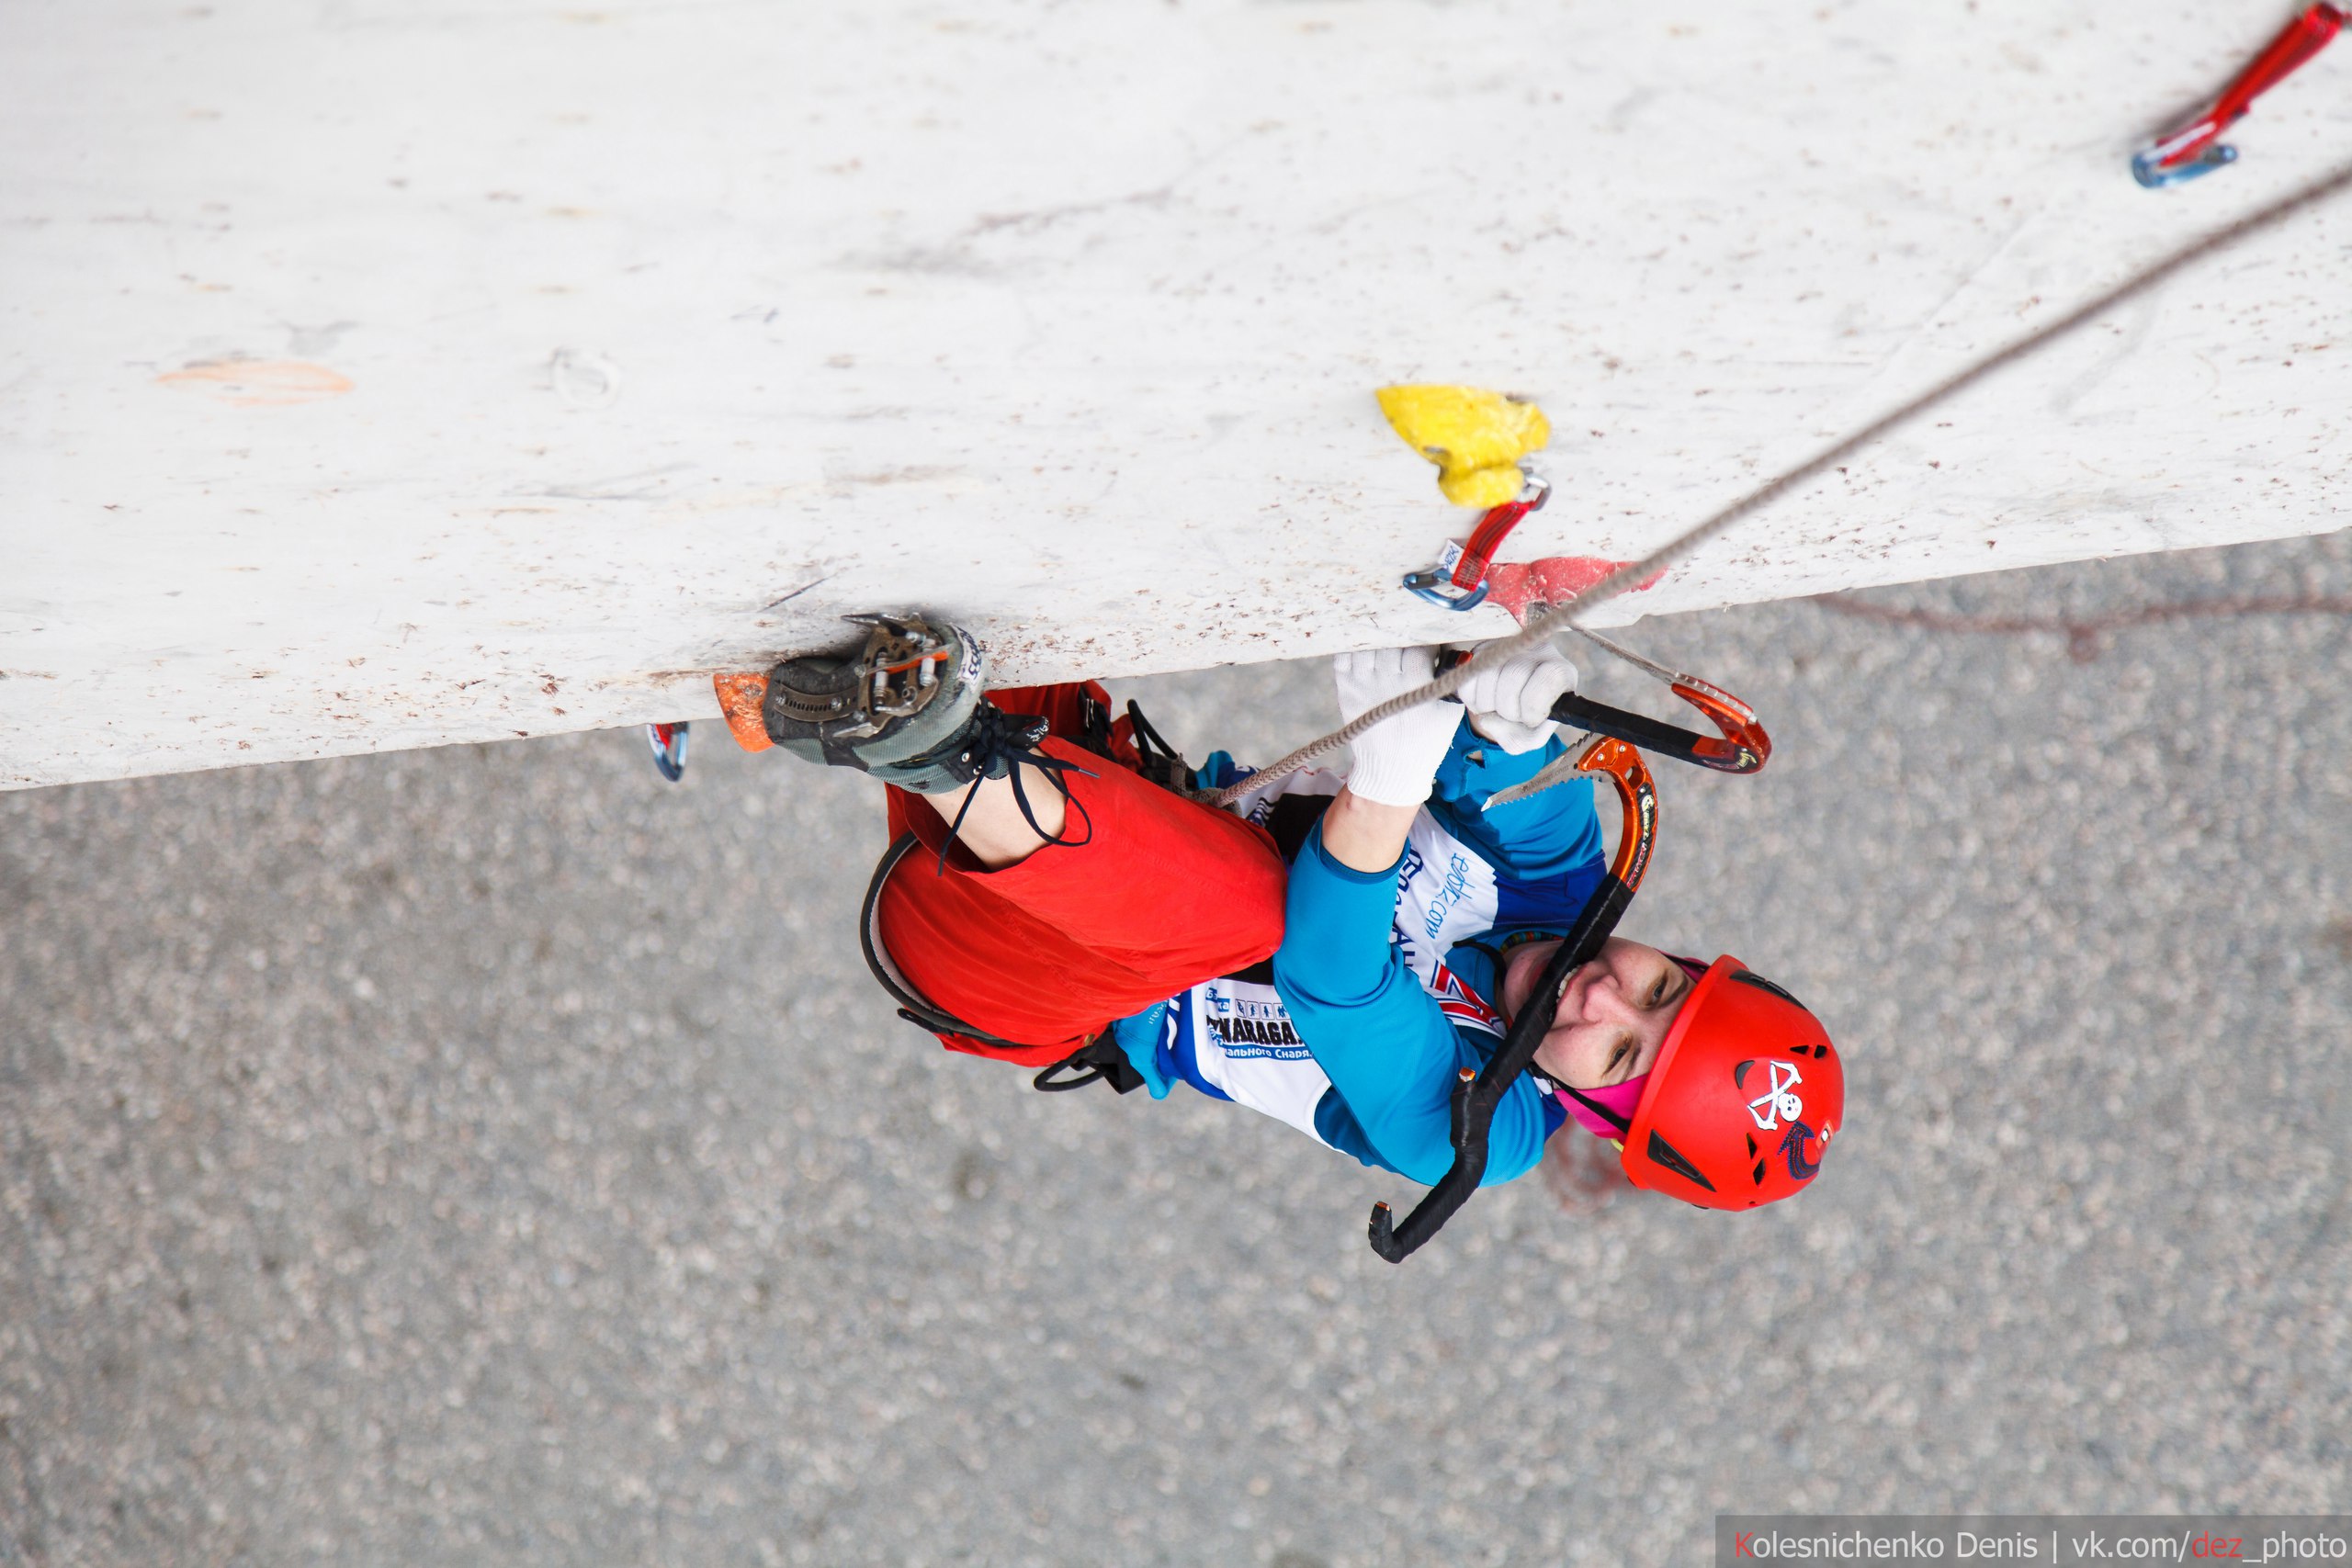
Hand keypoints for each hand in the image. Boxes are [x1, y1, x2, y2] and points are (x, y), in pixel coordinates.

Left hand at [1333, 646, 1461, 805]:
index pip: (1419, 648)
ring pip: (1368, 644)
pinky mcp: (1344, 687)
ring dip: (1380, 642)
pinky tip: (1370, 654)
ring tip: (1391, 648)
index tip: (1432, 647)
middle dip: (1404, 639)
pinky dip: (1356, 649)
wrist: (1391, 768)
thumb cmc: (1426, 739)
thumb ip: (1452, 678)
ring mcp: (1361, 684)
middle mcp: (1385, 683)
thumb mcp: (1449, 710)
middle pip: (1393, 642)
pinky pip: (1344, 655)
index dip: (1428, 644)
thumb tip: (1456, 647)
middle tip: (1411, 642)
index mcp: (1413, 687)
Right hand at [1457, 639, 1577, 753]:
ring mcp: (1509, 646)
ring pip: (1488, 675)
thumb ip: (1520, 739)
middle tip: (1510, 716)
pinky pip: (1470, 676)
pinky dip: (1472, 698)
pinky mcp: (1484, 649)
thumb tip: (1489, 720)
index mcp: (1561, 671)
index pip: (1549, 680)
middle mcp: (1538, 649)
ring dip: (1487, 705)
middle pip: (1514, 677)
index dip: (1532, 708)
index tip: (1529, 719)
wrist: (1509, 708)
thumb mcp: (1532, 736)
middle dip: (1507, 709)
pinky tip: (1485, 700)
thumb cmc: (1527, 720)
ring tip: (1497, 709)